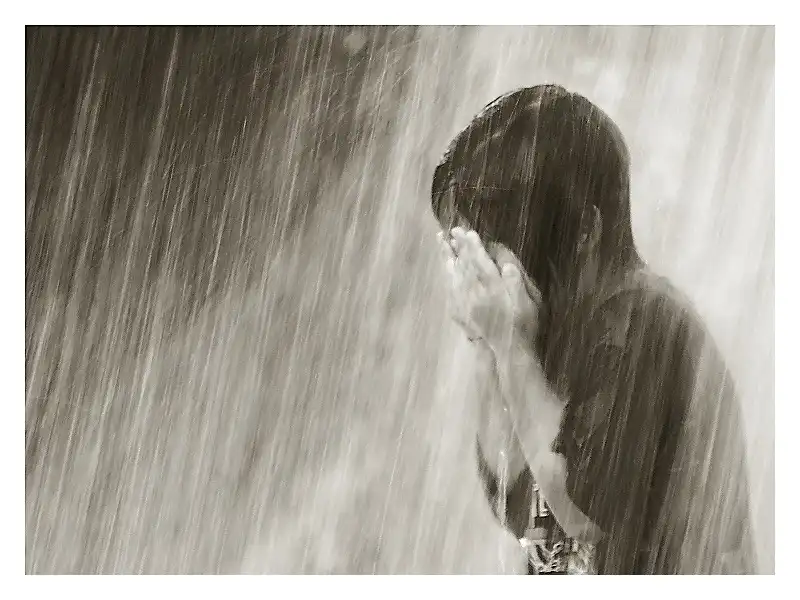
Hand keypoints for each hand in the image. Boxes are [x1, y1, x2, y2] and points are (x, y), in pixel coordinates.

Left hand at [437, 227, 541, 352]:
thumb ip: (516, 282)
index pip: (480, 263)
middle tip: (451, 230)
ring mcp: (466, 304)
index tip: (467, 232)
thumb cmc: (524, 325)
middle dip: (458, 247)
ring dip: (448, 257)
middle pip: (464, 266)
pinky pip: (451, 289)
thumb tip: (506, 264)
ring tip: (442, 242)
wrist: (510, 351)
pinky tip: (446, 266)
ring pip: (454, 275)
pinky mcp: (461, 312)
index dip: (473, 246)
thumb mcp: (528, 303)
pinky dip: (448, 274)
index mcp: (494, 289)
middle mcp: (476, 295)